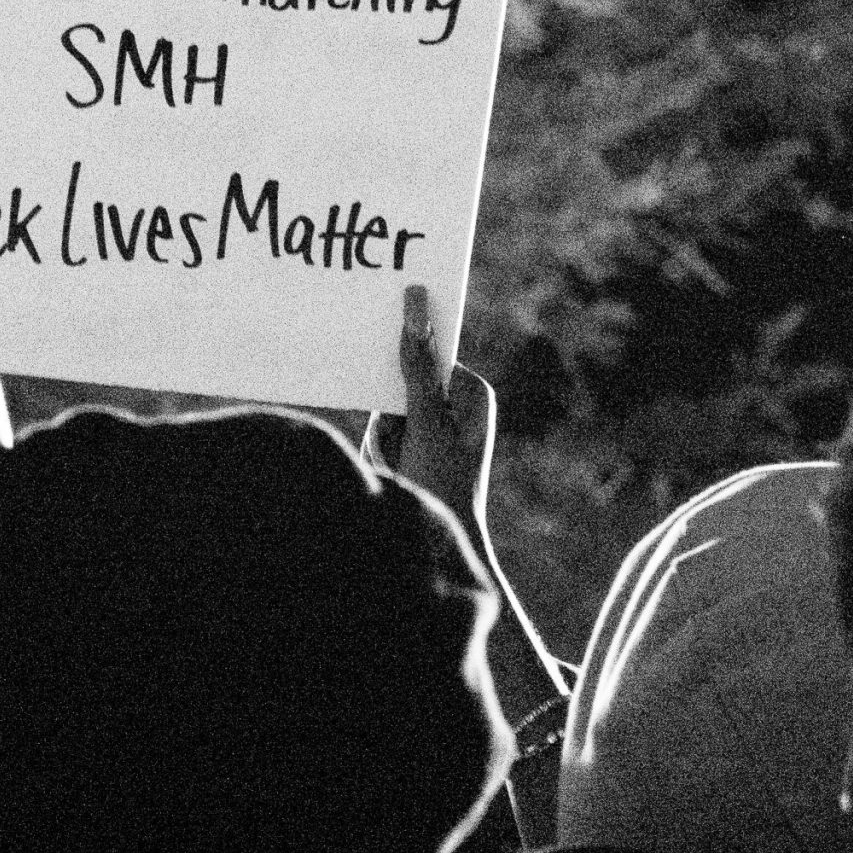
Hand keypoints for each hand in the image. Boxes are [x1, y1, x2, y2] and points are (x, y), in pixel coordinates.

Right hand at [364, 285, 496, 542]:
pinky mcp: (414, 442)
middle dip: (391, 414)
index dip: (400, 355)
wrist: (436, 548)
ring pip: (386, 408)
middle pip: (401, 379)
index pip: (427, 350)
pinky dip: (381, 450)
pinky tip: (396, 469)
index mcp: (471, 390)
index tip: (383, 353)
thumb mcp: (426, 420)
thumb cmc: (443, 482)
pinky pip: (382, 430)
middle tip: (403, 440)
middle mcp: (455, 403)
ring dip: (385, 436)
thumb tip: (415, 305)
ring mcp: (433, 423)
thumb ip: (417, 365)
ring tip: (403, 463)